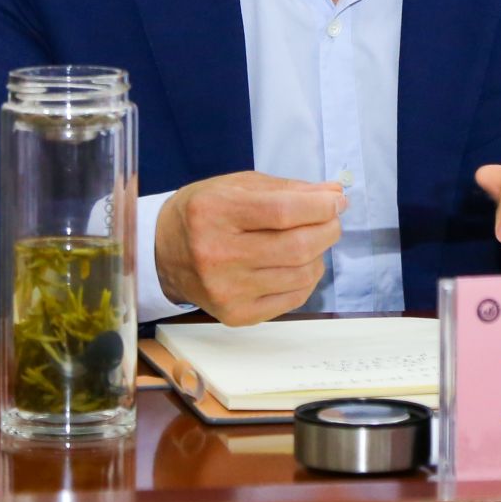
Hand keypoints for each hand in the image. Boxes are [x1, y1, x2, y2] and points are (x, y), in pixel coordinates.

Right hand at [155, 172, 346, 325]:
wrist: (163, 252)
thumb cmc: (205, 212)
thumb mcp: (238, 186)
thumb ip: (287, 189)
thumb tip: (334, 193)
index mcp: (214, 212)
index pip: (283, 212)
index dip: (319, 207)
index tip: (337, 201)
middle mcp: (216, 253)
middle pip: (295, 247)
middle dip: (327, 230)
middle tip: (332, 221)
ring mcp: (225, 289)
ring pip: (299, 275)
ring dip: (319, 255)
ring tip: (314, 241)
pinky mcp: (235, 315)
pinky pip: (292, 299)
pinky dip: (307, 279)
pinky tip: (300, 265)